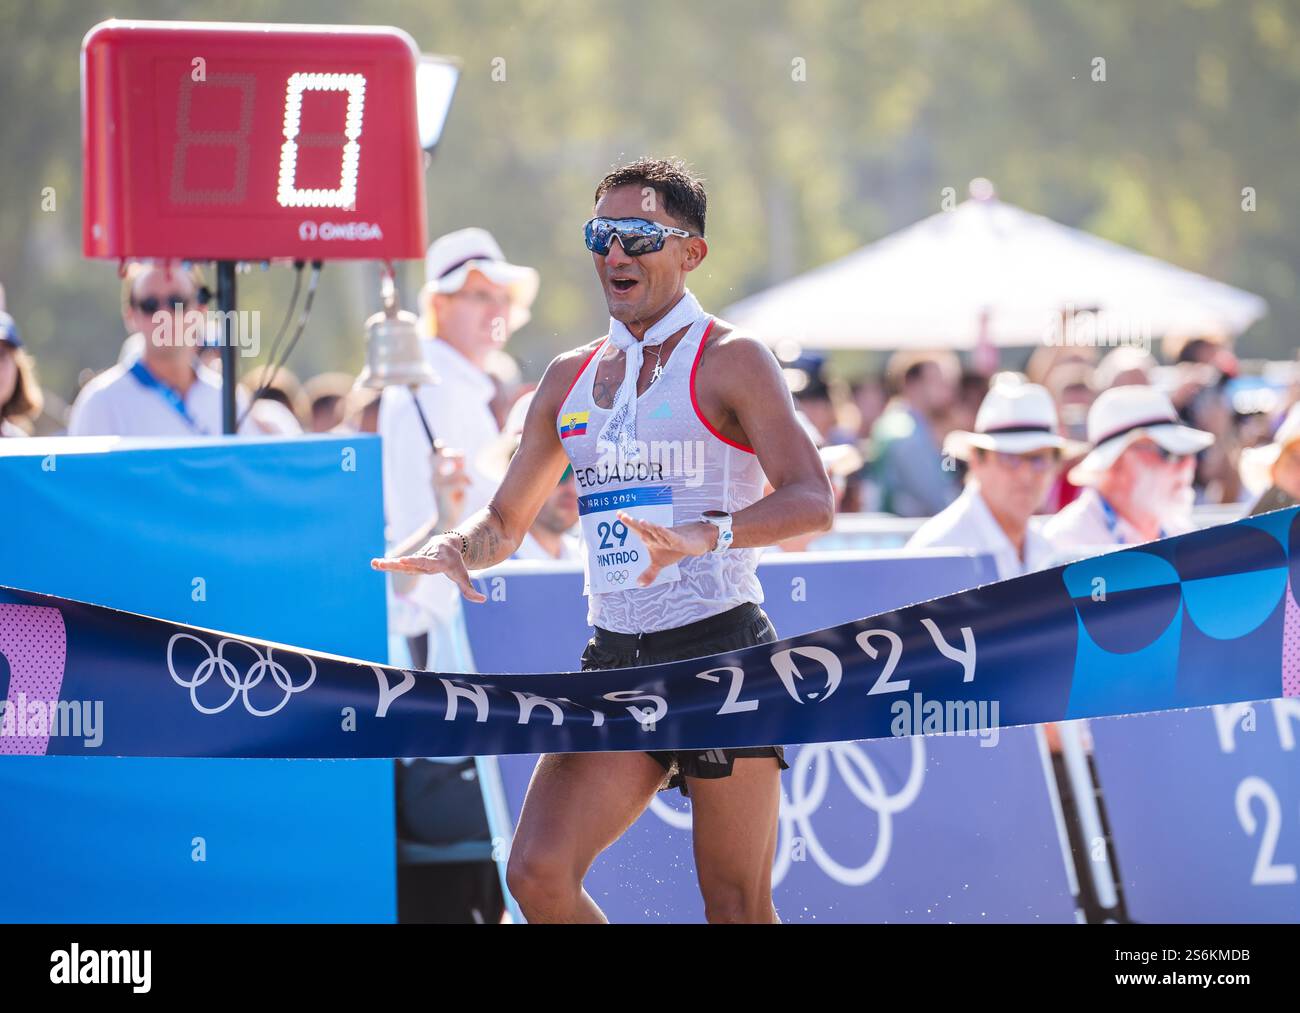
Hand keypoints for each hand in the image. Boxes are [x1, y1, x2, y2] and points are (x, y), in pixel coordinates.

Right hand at [371, 536, 486, 602]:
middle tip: (385, 563)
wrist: (450, 544)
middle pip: (411, 562)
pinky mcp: (412, 560)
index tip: (405, 560)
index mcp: (437, 562)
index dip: (417, 562)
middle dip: (399, 563)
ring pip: (403, 562)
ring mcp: (417, 558)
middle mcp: (425, 559)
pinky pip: (399, 563)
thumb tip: (483, 600)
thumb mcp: (464, 577)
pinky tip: (374, 564)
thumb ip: (470, 590)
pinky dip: (387, 564)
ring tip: (373, 563)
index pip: (427, 562)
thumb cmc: (457, 564)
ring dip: (387, 564)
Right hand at [431, 444, 470, 528]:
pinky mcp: (443, 491)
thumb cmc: (454, 500)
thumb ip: (459, 468)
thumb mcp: (458, 481)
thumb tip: (461, 454)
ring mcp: (437, 483)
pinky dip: (465, 485)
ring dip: (466, 478)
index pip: (433, 455)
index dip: (439, 447)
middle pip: (440, 456)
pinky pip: (460, 481)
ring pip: (458, 471)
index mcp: (436, 474)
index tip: (445, 446)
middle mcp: (434, 477)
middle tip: (461, 461)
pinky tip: (464, 492)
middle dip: (453, 455)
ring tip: (468, 485)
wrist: (448, 519)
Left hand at [616, 512, 716, 587]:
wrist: (693, 543)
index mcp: (651, 538)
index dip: (628, 522)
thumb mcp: (660, 563)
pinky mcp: (679, 540)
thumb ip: (649, 573)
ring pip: (657, 531)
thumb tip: (640, 584)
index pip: (637, 530)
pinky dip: (665, 533)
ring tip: (641, 522)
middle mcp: (657, 536)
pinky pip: (671, 536)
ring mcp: (667, 537)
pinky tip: (659, 528)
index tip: (618, 514)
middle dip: (633, 523)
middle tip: (623, 516)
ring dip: (649, 526)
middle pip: (644, 529)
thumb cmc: (673, 549)